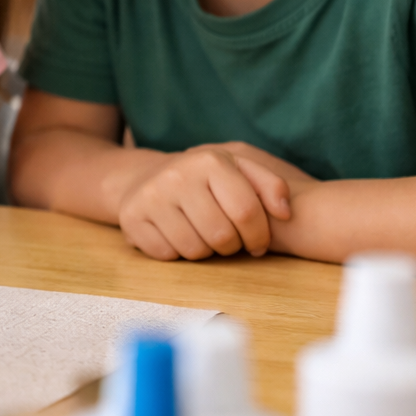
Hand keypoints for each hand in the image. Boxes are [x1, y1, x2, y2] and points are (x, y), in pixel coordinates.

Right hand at [117, 142, 292, 260]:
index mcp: (209, 161)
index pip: (247, 213)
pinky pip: (167, 255)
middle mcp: (176, 175)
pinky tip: (177, 236)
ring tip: (203, 235)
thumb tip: (284, 213)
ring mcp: (150, 196)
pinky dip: (177, 253)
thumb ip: (270, 185)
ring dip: (205, 251)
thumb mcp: (238, 169)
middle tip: (227, 239)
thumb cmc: (204, 180)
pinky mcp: (131, 218)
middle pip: (222, 236)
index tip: (257, 243)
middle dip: (231, 246)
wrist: (145, 177)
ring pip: (195, 250)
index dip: (259, 237)